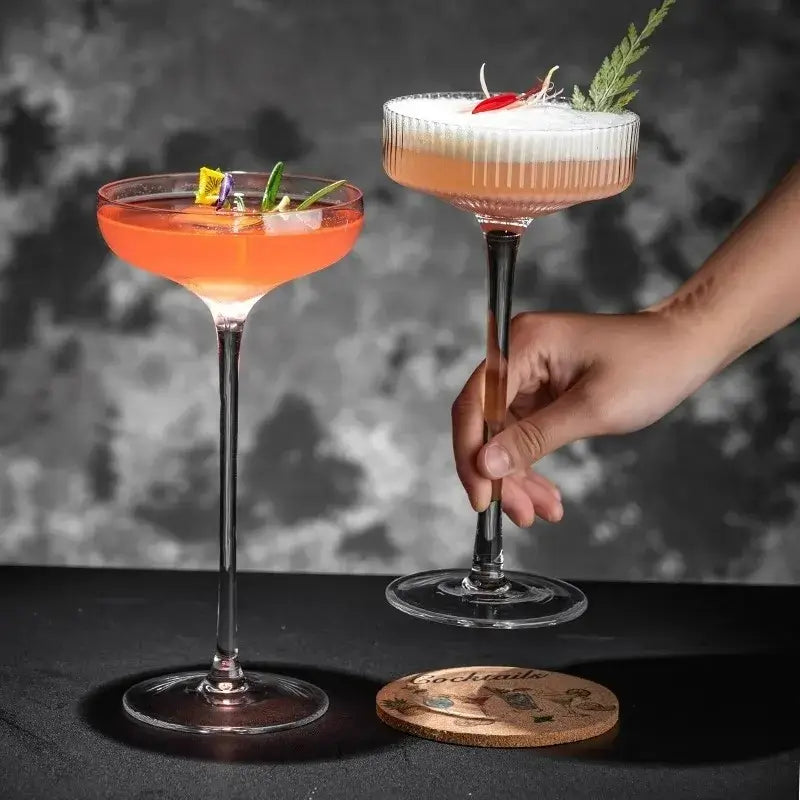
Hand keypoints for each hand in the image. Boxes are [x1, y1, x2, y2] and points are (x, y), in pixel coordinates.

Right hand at [452, 310, 718, 526]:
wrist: (684, 348)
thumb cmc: (649, 365)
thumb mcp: (592, 409)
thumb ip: (534, 438)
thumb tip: (487, 464)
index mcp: (524, 344)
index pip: (475, 403)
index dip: (471, 453)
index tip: (481, 496)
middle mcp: (518, 355)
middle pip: (484, 423)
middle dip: (498, 473)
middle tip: (518, 512)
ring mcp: (528, 374)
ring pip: (501, 436)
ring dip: (516, 477)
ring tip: (539, 511)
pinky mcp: (540, 391)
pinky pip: (522, 434)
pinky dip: (531, 465)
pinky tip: (545, 494)